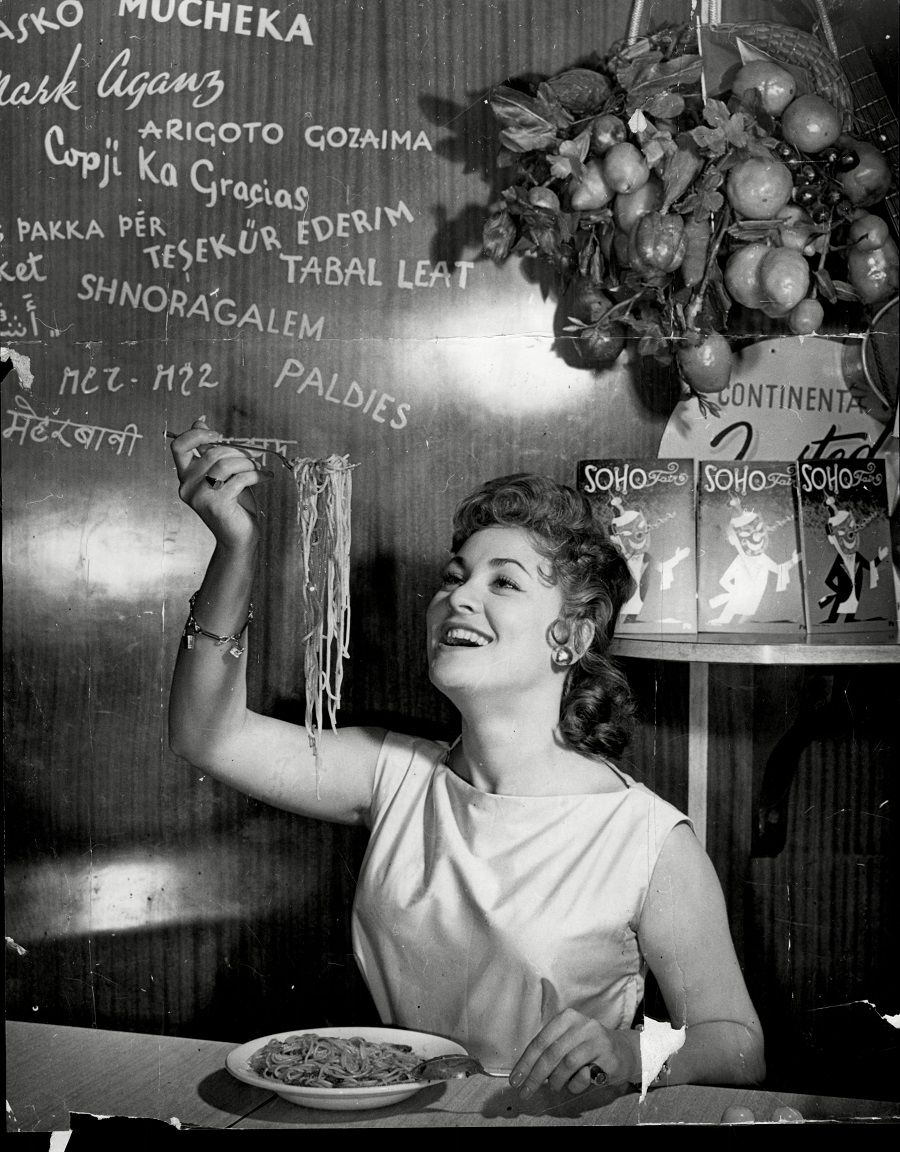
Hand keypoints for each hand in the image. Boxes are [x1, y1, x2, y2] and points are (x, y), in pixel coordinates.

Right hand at [170, 419, 271, 551]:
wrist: (239, 538)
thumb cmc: (233, 504)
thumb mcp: (222, 474)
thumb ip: (210, 451)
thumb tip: (199, 421)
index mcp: (185, 476)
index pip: (178, 446)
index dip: (197, 435)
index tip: (218, 434)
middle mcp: (186, 486)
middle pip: (212, 453)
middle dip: (238, 451)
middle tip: (254, 456)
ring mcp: (199, 497)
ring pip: (226, 464)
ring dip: (248, 463)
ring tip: (259, 468)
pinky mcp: (216, 505)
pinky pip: (239, 478)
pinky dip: (257, 475)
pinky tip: (266, 477)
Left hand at [508, 1009, 639, 1099]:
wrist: (624, 1051)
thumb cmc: (588, 1048)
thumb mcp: (567, 1042)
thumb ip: (549, 1053)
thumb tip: (525, 1073)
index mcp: (567, 1018)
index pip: (540, 1040)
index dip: (526, 1062)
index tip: (515, 1079)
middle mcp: (582, 1024)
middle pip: (551, 1052)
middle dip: (535, 1075)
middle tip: (526, 1091)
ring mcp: (597, 1039)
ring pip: (567, 1063)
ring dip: (556, 1080)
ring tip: (554, 1087)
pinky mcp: (608, 1055)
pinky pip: (585, 1074)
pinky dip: (575, 1084)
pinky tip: (576, 1083)